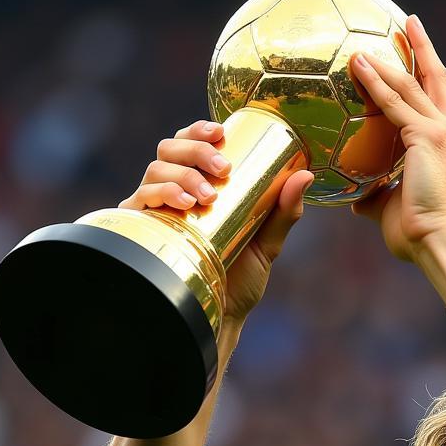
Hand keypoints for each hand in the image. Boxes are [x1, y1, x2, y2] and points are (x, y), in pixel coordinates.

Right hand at [119, 120, 313, 326]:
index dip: (199, 130)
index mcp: (200, 185)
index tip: (219, 131)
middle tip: (222, 170)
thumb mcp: (268, 242)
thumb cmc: (242, 277)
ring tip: (206, 195)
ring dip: (182, 174)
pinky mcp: (141, 231)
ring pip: (155, 170)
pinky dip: (159, 194)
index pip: (190, 144)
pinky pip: (139, 200)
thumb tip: (306, 176)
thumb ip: (285, 212)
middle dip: (195, 150)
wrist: (222, 315)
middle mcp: (174, 192)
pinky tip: (183, 203)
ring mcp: (156, 210)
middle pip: (170, 150)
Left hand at [349, 15, 445, 262]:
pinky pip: (394, 104)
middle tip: (409, 23)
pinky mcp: (427, 136)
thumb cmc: (421, 235)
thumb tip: (356, 195)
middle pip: (436, 78)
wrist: (440, 244)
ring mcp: (444, 131)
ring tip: (365, 43)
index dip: (431, 74)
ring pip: (411, 86)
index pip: (441, 101)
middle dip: (422, 48)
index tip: (421, 51)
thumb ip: (378, 194)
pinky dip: (374, 83)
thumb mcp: (395, 207)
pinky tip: (357, 66)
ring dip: (388, 61)